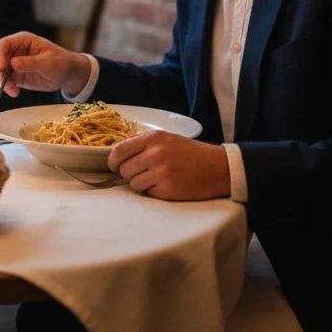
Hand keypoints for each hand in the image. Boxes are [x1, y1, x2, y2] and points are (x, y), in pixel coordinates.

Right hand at [0, 32, 92, 96]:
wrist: (68, 75)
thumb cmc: (61, 62)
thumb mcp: (47, 62)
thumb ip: (30, 62)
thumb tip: (12, 63)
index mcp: (23, 40)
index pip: (5, 44)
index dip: (0, 54)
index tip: (2, 67)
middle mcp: (16, 50)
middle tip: (2, 82)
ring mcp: (15, 63)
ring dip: (1, 81)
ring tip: (12, 91)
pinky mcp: (16, 75)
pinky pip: (6, 80)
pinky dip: (6, 87)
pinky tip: (14, 92)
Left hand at [108, 131, 230, 200]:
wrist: (218, 168)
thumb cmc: (190, 154)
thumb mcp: (166, 140)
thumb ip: (143, 145)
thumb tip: (117, 157)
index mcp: (153, 138)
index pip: (119, 150)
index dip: (113, 161)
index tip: (115, 166)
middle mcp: (155, 153)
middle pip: (124, 169)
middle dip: (129, 174)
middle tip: (143, 173)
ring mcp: (161, 172)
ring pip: (133, 183)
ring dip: (141, 184)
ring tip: (156, 179)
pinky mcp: (167, 189)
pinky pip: (147, 193)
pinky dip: (153, 192)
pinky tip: (166, 186)